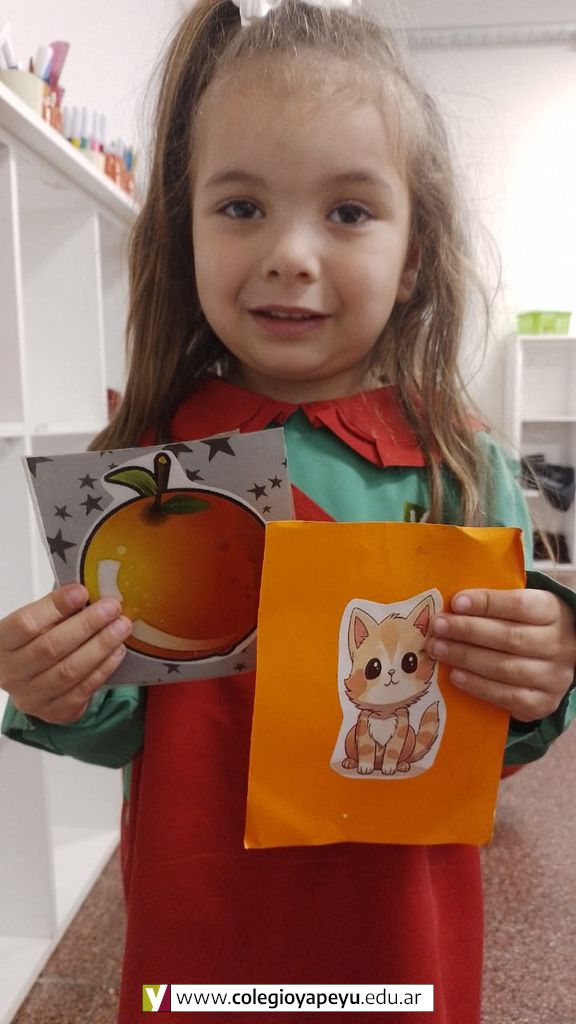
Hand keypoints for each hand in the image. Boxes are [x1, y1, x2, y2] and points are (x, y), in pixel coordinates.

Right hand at [0, 584, 131, 723]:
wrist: (28, 680)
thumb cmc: (33, 644)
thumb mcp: (35, 624)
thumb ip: (56, 610)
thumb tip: (89, 593)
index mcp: (2, 644)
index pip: (26, 624)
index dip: (55, 607)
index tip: (82, 592)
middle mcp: (12, 673)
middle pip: (51, 648)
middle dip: (87, 625)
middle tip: (112, 608)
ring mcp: (31, 697)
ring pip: (69, 672)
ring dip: (100, 647)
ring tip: (121, 627)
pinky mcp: (53, 712)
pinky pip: (82, 690)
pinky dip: (103, 669)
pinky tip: (117, 651)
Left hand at [425, 589, 575, 721]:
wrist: (558, 660)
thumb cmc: (528, 625)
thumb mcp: (521, 609)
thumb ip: (493, 605)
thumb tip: (451, 605)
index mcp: (553, 612)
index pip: (519, 605)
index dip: (487, 603)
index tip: (456, 602)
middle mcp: (558, 645)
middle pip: (510, 638)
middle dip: (468, 631)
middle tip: (438, 626)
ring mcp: (554, 677)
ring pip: (506, 668)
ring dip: (466, 658)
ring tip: (438, 649)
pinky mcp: (544, 703)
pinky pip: (508, 697)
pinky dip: (478, 686)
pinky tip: (455, 676)